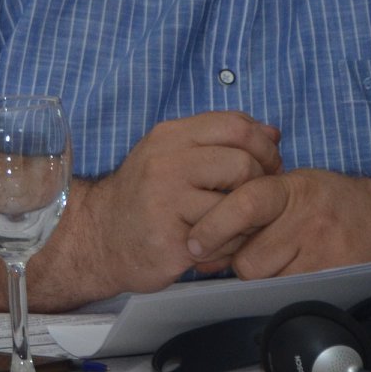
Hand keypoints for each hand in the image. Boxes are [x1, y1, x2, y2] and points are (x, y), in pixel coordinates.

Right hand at [71, 112, 281, 293]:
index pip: (235, 125)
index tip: (267, 166)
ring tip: (235, 226)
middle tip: (256, 200)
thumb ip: (219, 140)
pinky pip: (225, 241)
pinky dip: (230, 246)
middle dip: (261, 183)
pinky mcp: (172, 239)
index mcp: (170, 136)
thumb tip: (272, 132)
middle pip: (243, 163)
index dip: (264, 146)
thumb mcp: (173, 155)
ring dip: (247, 221)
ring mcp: (166, 201)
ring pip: (237, 205)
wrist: (99, 236)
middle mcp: (166, 162)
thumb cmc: (145, 196)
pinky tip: (217, 246)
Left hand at [186, 168, 370, 279]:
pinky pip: (291, 293)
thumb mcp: (291, 186)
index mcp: (292, 189)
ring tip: (280, 259)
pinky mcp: (336, 277)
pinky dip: (284, 287)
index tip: (193, 242)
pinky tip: (295, 271)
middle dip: (240, 259)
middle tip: (251, 251)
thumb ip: (248, 205)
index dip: (215, 225)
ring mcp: (324, 251)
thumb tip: (201, 246)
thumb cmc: (327, 201)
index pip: (246, 204)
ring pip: (267, 280)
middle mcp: (308, 220)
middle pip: (249, 257)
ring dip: (263, 275)